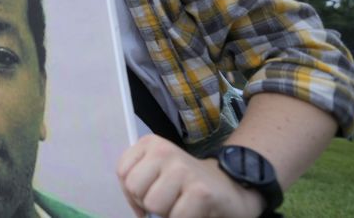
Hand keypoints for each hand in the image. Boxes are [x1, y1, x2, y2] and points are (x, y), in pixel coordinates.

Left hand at [117, 134, 264, 217]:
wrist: (230, 187)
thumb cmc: (186, 183)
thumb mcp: (156, 172)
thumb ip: (137, 184)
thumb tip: (137, 211)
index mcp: (150, 143)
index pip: (122, 173)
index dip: (132, 193)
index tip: (150, 193)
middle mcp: (164, 151)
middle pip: (135, 189)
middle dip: (148, 202)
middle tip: (168, 199)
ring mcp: (183, 170)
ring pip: (153, 204)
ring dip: (167, 212)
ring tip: (182, 203)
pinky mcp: (200, 192)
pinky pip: (176, 217)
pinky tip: (195, 211)